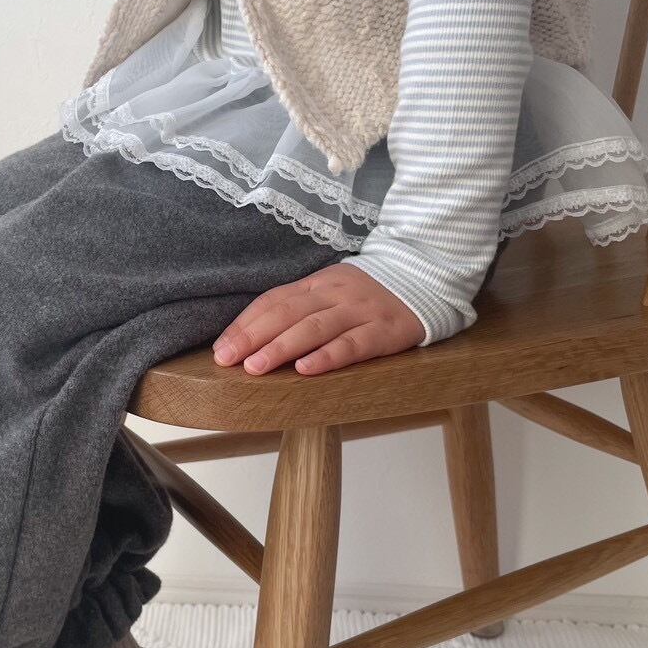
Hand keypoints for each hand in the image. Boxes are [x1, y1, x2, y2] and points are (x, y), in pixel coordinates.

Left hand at [212, 263, 425, 375]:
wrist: (426, 277)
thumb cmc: (368, 295)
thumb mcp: (331, 291)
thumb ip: (299, 309)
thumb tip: (252, 338)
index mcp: (317, 283)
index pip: (273, 300)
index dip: (245, 324)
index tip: (221, 349)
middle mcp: (335, 293)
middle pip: (287, 313)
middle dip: (253, 337)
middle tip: (227, 360)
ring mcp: (360, 310)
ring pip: (315, 327)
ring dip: (282, 347)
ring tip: (256, 367)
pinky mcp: (385, 330)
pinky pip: (353, 344)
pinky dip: (328, 357)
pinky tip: (305, 370)